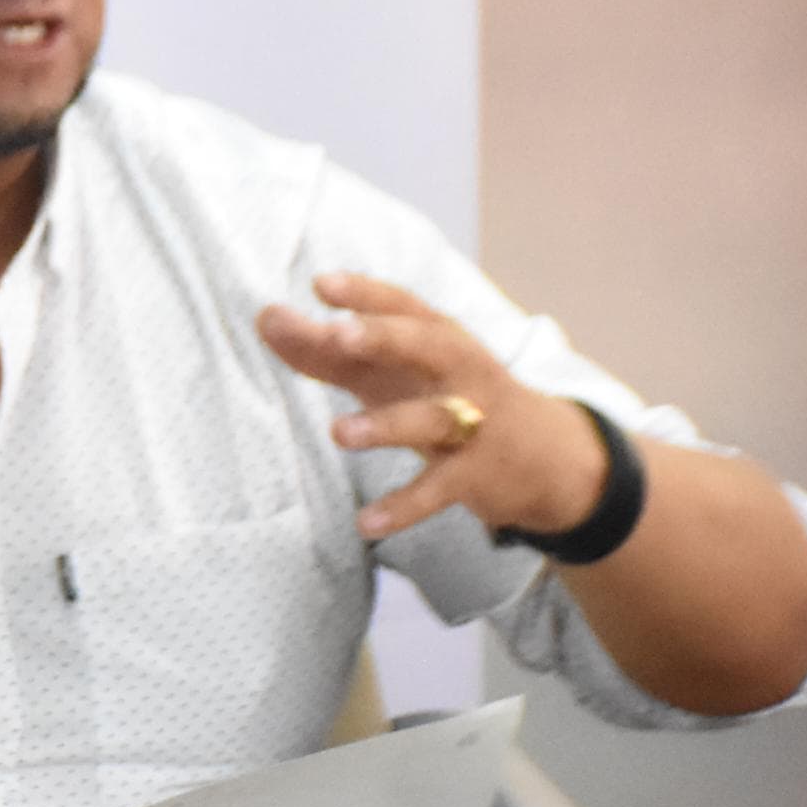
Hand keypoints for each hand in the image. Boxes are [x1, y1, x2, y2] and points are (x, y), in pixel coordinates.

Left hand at [257, 271, 609, 544]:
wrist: (542, 458)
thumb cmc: (446, 399)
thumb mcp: (391, 373)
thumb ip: (327, 350)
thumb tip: (265, 317)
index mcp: (438, 338)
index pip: (403, 306)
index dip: (365, 294)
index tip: (322, 284)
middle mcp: (459, 372)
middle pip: (427, 345)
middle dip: (386, 337)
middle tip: (339, 335)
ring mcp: (472, 423)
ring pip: (431, 419)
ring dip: (386, 425)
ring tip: (339, 433)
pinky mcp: (475, 474)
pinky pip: (437, 491)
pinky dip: (403, 506)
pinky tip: (366, 522)